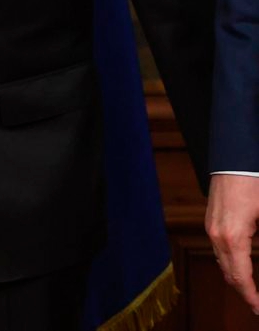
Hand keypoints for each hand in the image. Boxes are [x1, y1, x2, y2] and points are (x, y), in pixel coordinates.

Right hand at [207, 174, 258, 314]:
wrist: (234, 160)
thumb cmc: (254, 184)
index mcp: (233, 237)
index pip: (240, 277)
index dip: (251, 296)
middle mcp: (217, 235)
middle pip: (228, 273)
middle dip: (243, 292)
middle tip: (257, 305)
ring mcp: (211, 228)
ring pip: (222, 263)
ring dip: (236, 278)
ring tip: (251, 290)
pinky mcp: (211, 221)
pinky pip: (219, 250)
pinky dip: (230, 263)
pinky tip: (241, 266)